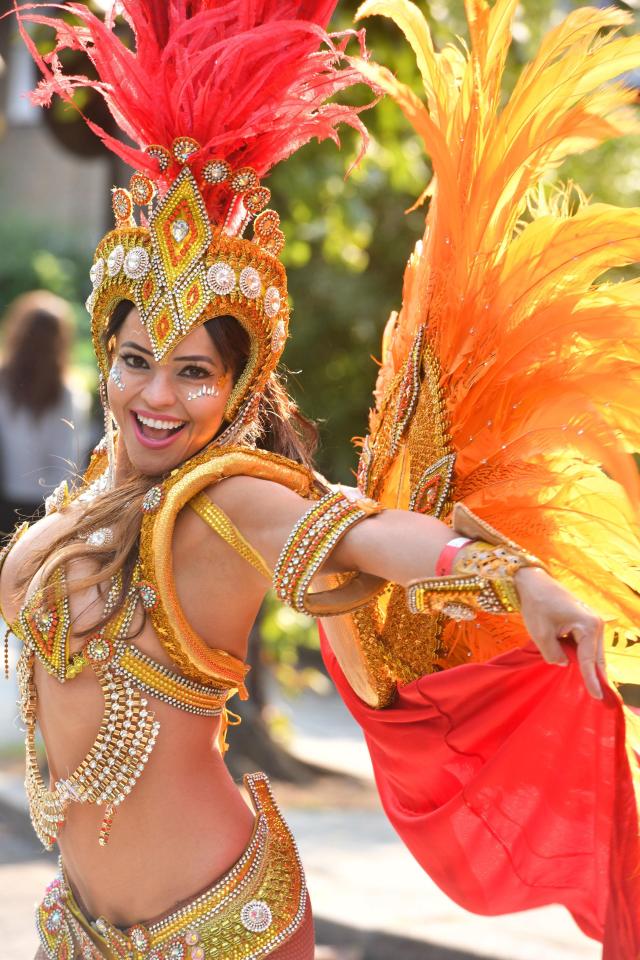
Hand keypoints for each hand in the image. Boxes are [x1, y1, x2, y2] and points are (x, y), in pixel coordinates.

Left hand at [515, 567, 605, 699]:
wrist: (534, 582)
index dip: (591, 680)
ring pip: (592, 651)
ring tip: (592, 686)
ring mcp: (592, 621)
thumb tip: (564, 664)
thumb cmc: (536, 605)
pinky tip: (581, 668)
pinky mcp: (585, 621)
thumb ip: (553, 655)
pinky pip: (586, 644)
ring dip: (589, 665)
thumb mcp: (541, 634)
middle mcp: (596, 623)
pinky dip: (583, 655)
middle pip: (596, 656)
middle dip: (596, 675)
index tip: (597, 697)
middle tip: (599, 697)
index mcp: (588, 625)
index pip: (588, 659)